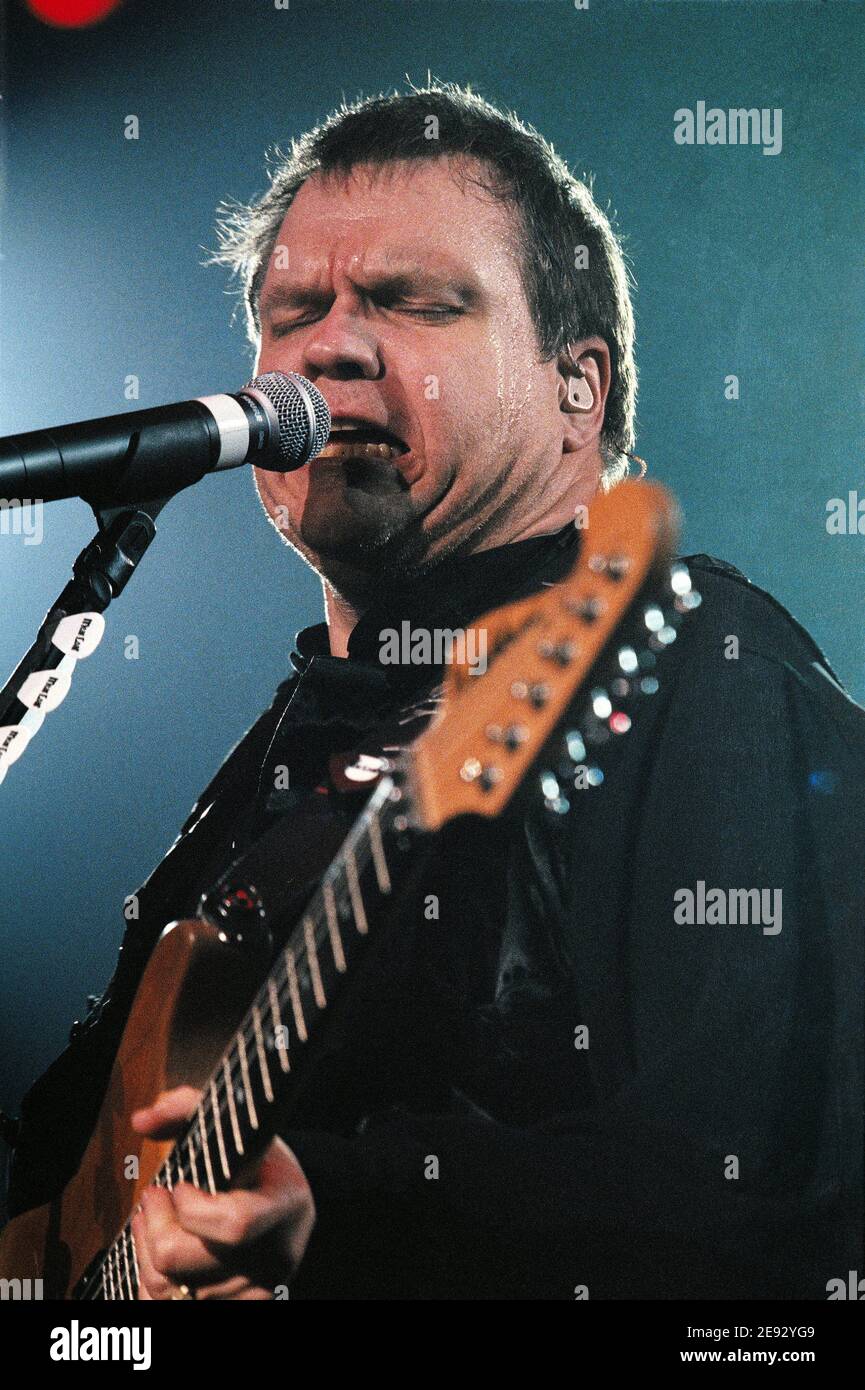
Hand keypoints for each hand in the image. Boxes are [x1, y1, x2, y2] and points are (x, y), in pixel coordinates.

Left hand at [130, 1085, 314, 1299]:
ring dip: (147, 1252)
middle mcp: (275, 1256)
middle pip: (188, 1261)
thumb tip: (142, 1120)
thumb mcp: (236, 1127)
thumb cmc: (259, 1163)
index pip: (234, 1224)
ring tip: (150, 1222)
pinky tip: (155, 1252)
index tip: (180, 1186)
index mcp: (284, 1205)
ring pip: (172, 1289)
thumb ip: (187, 1108)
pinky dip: (153, 1282)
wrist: (289, 1206)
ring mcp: (256, 1289)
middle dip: (154, 1226)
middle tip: (152, 1198)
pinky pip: (170, 1308)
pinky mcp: (239, 1308)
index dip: (192, 1209)